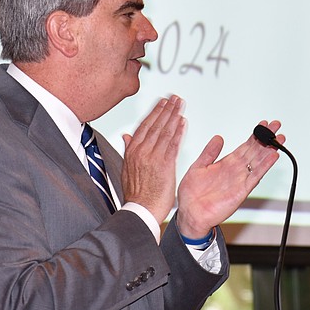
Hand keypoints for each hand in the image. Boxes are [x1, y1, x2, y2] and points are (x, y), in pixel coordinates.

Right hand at [121, 96, 186, 223]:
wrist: (140, 211)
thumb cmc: (136, 194)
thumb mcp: (126, 169)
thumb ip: (128, 150)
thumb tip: (126, 136)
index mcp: (132, 151)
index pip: (145, 126)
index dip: (155, 112)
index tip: (162, 103)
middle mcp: (141, 151)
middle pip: (155, 125)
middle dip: (166, 109)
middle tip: (174, 98)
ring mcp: (153, 157)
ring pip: (165, 131)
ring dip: (174, 115)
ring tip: (180, 104)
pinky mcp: (164, 165)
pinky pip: (173, 144)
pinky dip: (178, 131)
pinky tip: (183, 121)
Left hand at [176, 120, 283, 238]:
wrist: (190, 213)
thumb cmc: (191, 194)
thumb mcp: (198, 167)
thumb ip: (209, 152)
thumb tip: (218, 138)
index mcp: (226, 164)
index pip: (244, 146)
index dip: (255, 136)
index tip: (264, 125)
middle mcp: (235, 171)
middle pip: (255, 151)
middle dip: (266, 139)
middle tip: (276, 126)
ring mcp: (239, 180)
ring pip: (258, 162)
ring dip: (269, 150)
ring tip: (279, 139)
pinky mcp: (241, 191)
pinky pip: (254, 177)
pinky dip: (264, 167)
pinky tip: (272, 156)